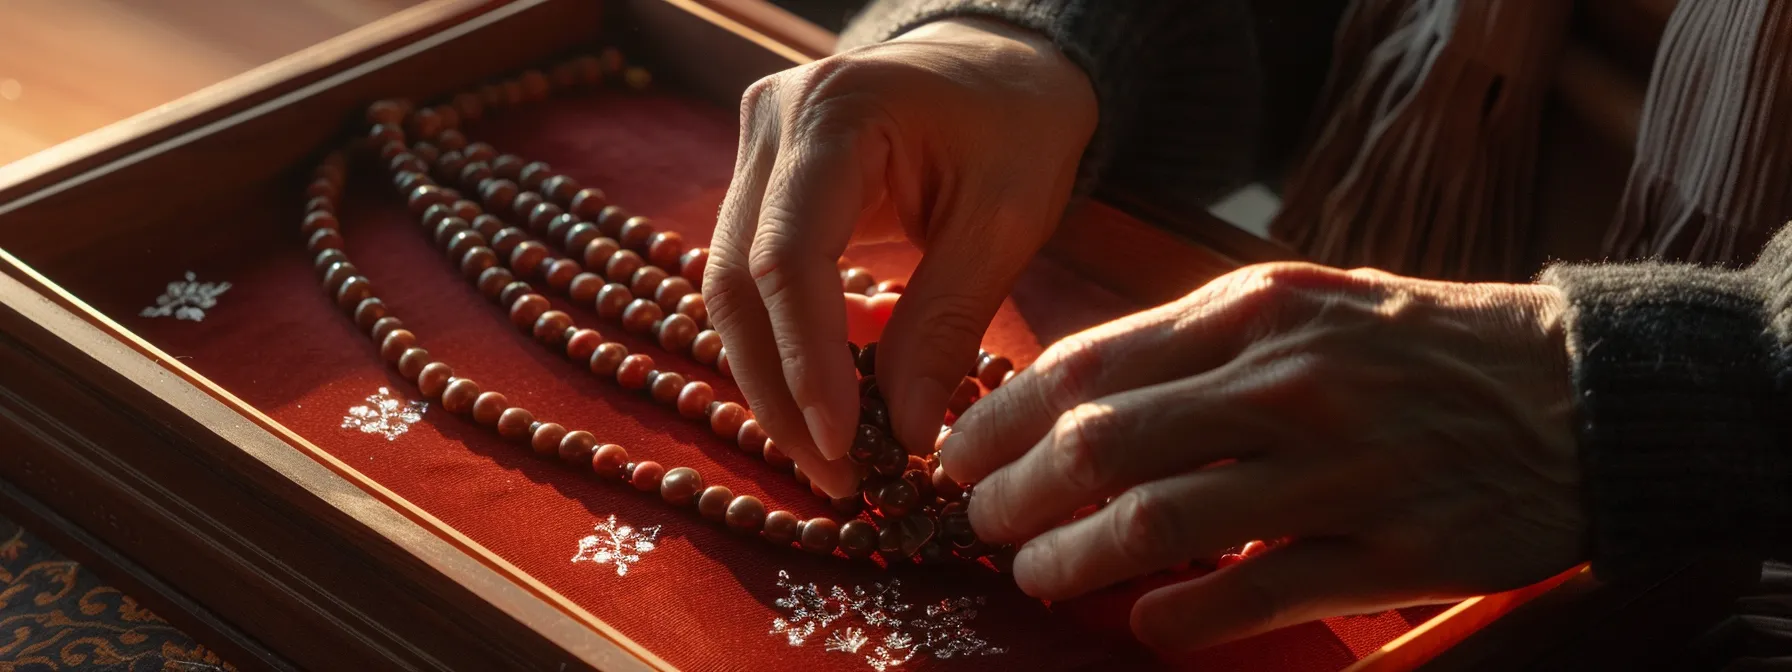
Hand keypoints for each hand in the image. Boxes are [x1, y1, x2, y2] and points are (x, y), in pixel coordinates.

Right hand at [704, 18, 1096, 496]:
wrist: (1002, 64)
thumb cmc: (1019, 125)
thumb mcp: (1007, 220)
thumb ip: (948, 323)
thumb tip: (906, 435)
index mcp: (834, 111)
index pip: (787, 255)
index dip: (805, 361)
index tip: (844, 444)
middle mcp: (771, 122)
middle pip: (737, 281)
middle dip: (780, 392)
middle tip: (836, 477)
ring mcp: (754, 149)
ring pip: (729, 290)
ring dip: (773, 383)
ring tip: (831, 459)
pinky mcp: (759, 183)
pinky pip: (750, 281)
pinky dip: (783, 349)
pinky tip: (826, 405)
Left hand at [941, 262, 1584, 652]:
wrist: (1575, 390)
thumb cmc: (1415, 347)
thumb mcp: (1302, 304)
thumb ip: (1192, 343)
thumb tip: (1071, 397)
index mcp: (1254, 310)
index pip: (1086, 364)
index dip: (999, 418)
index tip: (958, 454)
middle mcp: (1285, 381)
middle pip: (1100, 443)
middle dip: (1015, 493)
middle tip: (984, 524)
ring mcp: (1336, 468)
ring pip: (1157, 522)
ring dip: (1073, 560)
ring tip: (1038, 576)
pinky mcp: (1384, 550)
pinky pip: (1248, 592)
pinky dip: (1177, 614)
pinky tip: (1144, 621)